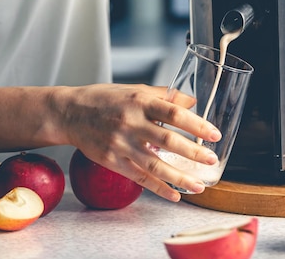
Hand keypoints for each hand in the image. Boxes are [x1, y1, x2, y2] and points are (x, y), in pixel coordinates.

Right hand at [60, 83, 221, 201]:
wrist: (70, 113)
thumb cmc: (104, 99)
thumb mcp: (135, 90)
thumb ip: (164, 95)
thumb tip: (192, 101)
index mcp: (140, 102)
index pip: (174, 114)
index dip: (197, 125)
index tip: (214, 134)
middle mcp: (131, 123)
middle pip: (167, 140)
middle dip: (193, 152)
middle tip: (212, 160)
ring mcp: (121, 144)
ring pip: (154, 164)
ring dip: (179, 177)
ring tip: (199, 185)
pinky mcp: (112, 160)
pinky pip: (139, 177)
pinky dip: (158, 188)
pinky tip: (174, 195)